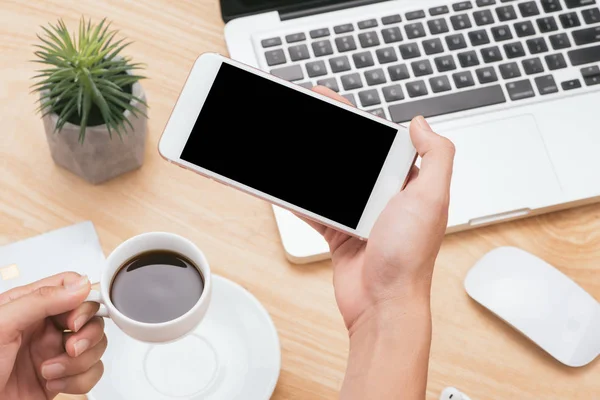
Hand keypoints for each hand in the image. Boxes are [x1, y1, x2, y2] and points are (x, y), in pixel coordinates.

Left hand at [0, 273, 106, 398]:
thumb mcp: (2, 325)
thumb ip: (41, 300)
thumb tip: (80, 285)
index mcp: (29, 306)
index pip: (72, 288)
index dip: (82, 303)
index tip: (73, 322)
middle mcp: (44, 328)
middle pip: (91, 318)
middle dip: (87, 336)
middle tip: (70, 348)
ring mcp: (54, 353)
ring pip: (95, 346)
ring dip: (79, 363)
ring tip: (50, 372)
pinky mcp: (62, 378)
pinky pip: (91, 372)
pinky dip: (78, 381)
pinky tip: (53, 384)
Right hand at [306, 86, 454, 333]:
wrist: (383, 304)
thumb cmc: (409, 258)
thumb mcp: (432, 198)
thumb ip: (435, 156)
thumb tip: (422, 123)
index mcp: (408, 182)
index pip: (378, 140)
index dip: (354, 118)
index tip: (329, 101)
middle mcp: (385, 196)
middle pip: (349, 156)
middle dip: (325, 136)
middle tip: (299, 115)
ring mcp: (360, 214)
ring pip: (330, 180)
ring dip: (309, 165)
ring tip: (286, 144)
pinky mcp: (340, 233)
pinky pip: (315, 209)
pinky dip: (299, 197)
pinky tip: (284, 183)